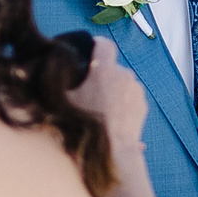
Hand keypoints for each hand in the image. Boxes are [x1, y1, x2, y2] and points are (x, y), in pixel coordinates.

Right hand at [69, 37, 147, 152]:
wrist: (112, 152)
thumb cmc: (85, 127)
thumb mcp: (62, 100)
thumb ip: (59, 78)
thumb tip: (54, 64)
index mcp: (105, 70)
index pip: (103, 44)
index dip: (94, 45)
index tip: (88, 50)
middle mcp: (124, 76)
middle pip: (111, 66)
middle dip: (100, 73)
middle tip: (87, 89)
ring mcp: (136, 91)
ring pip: (121, 81)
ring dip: (111, 88)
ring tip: (98, 106)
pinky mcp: (142, 105)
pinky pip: (129, 95)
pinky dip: (121, 100)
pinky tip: (110, 115)